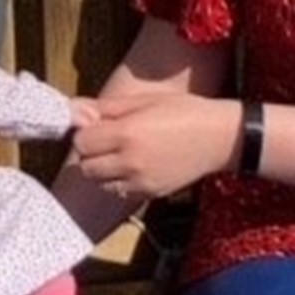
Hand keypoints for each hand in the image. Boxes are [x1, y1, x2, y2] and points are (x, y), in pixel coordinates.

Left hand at [72, 93, 237, 198]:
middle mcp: (131, 161)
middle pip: (86, 166)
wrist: (219, 137)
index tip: (98, 126)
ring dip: (102, 170)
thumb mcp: (144, 101)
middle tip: (106, 140)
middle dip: (91, 153)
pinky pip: (120, 192)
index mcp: (127, 133)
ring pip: (100, 183)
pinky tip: (134, 166)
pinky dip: (119, 181)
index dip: (86, 133)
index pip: (82, 142)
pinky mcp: (151, 193)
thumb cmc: (183, 111)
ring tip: (120, 154)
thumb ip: (106, 108)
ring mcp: (141, 181)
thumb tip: (75, 111)